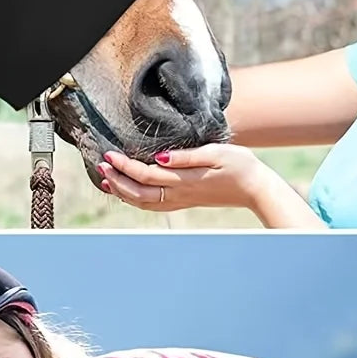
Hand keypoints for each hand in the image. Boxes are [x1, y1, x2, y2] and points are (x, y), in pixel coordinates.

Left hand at [97, 145, 277, 214]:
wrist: (255, 189)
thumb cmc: (239, 166)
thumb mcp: (216, 153)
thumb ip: (186, 156)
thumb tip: (160, 157)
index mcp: (184, 180)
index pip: (145, 174)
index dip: (124, 166)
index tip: (110, 155)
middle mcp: (178, 194)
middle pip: (138, 192)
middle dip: (116, 179)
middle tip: (101, 165)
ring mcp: (180, 201)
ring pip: (143, 201)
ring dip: (122, 191)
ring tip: (107, 179)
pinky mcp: (184, 201)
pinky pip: (152, 205)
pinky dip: (135, 199)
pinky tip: (128, 191)